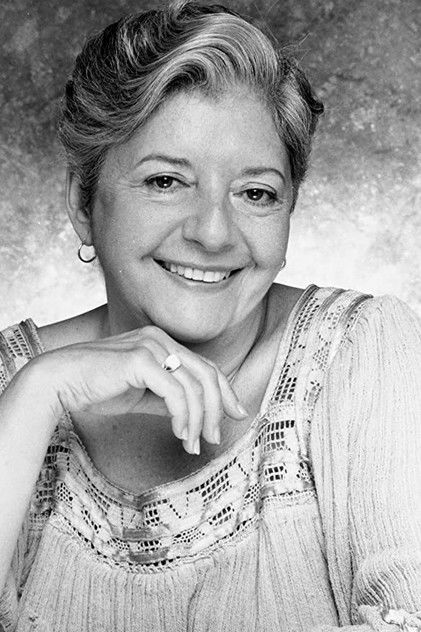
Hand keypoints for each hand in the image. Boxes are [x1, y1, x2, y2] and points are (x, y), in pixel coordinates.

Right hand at [32, 325, 247, 453]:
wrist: (58, 382)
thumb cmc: (95, 388)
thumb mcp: (141, 394)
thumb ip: (168, 399)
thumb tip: (196, 417)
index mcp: (162, 343)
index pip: (205, 366)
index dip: (225, 391)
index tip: (236, 414)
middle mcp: (160, 340)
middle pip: (206, 374)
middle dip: (217, 409)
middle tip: (215, 438)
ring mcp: (151, 346)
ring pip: (194, 385)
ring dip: (199, 420)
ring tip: (192, 444)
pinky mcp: (140, 360)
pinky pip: (176, 392)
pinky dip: (183, 416)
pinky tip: (179, 434)